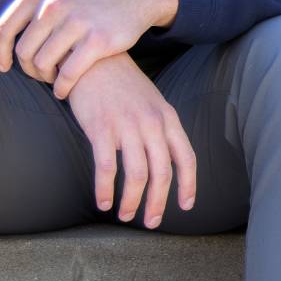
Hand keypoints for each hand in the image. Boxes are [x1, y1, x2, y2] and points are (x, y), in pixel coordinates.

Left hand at [0, 0, 178, 98]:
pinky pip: (68, 74)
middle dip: (28, 69)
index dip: (0, 53)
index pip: (5, 29)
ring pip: (44, 65)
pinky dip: (62, 87)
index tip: (4, 67)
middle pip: (24, 52)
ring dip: (46, 79)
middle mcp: (55, 5)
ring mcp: (77, 23)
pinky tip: (64, 90)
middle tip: (39, 73)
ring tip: (53, 79)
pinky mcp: (98, 41)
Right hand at [64, 53, 196, 225]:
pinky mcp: (101, 128)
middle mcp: (151, 123)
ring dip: (131, 201)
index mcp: (167, 118)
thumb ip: (160, 129)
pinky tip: (103, 202)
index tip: (185, 206)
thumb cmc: (121, 84)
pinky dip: (105, 190)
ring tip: (126, 215)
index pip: (186, 158)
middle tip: (151, 222)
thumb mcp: (151, 101)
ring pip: (136, 175)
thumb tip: (165, 161)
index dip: (188, 185)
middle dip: (157, 203)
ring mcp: (127, 126)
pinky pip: (106, 169)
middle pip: (162, 173)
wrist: (92, 59)